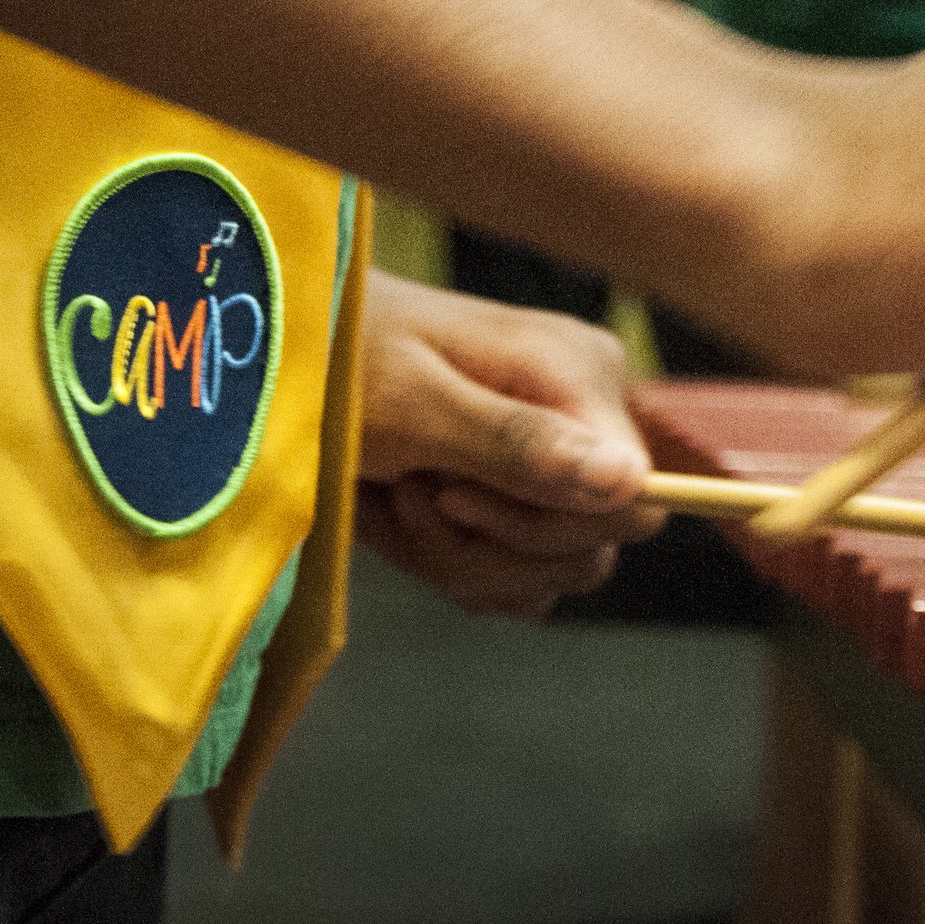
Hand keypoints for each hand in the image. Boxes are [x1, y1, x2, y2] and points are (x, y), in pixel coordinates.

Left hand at [355, 272, 665, 617]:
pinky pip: (522, 573)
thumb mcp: (415, 404)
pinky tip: (410, 519)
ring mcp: (563, 457)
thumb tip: (627, 482)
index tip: (453, 495)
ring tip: (399, 498)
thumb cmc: (342, 359)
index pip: (630, 501)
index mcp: (583, 377)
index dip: (543, 524)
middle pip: (591, 547)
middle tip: (409, 494)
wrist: (294, 352)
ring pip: (552, 570)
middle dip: (490, 549)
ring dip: (462, 560)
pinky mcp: (530, 492)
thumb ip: (521, 443)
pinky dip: (456, 564)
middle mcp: (589, 418)